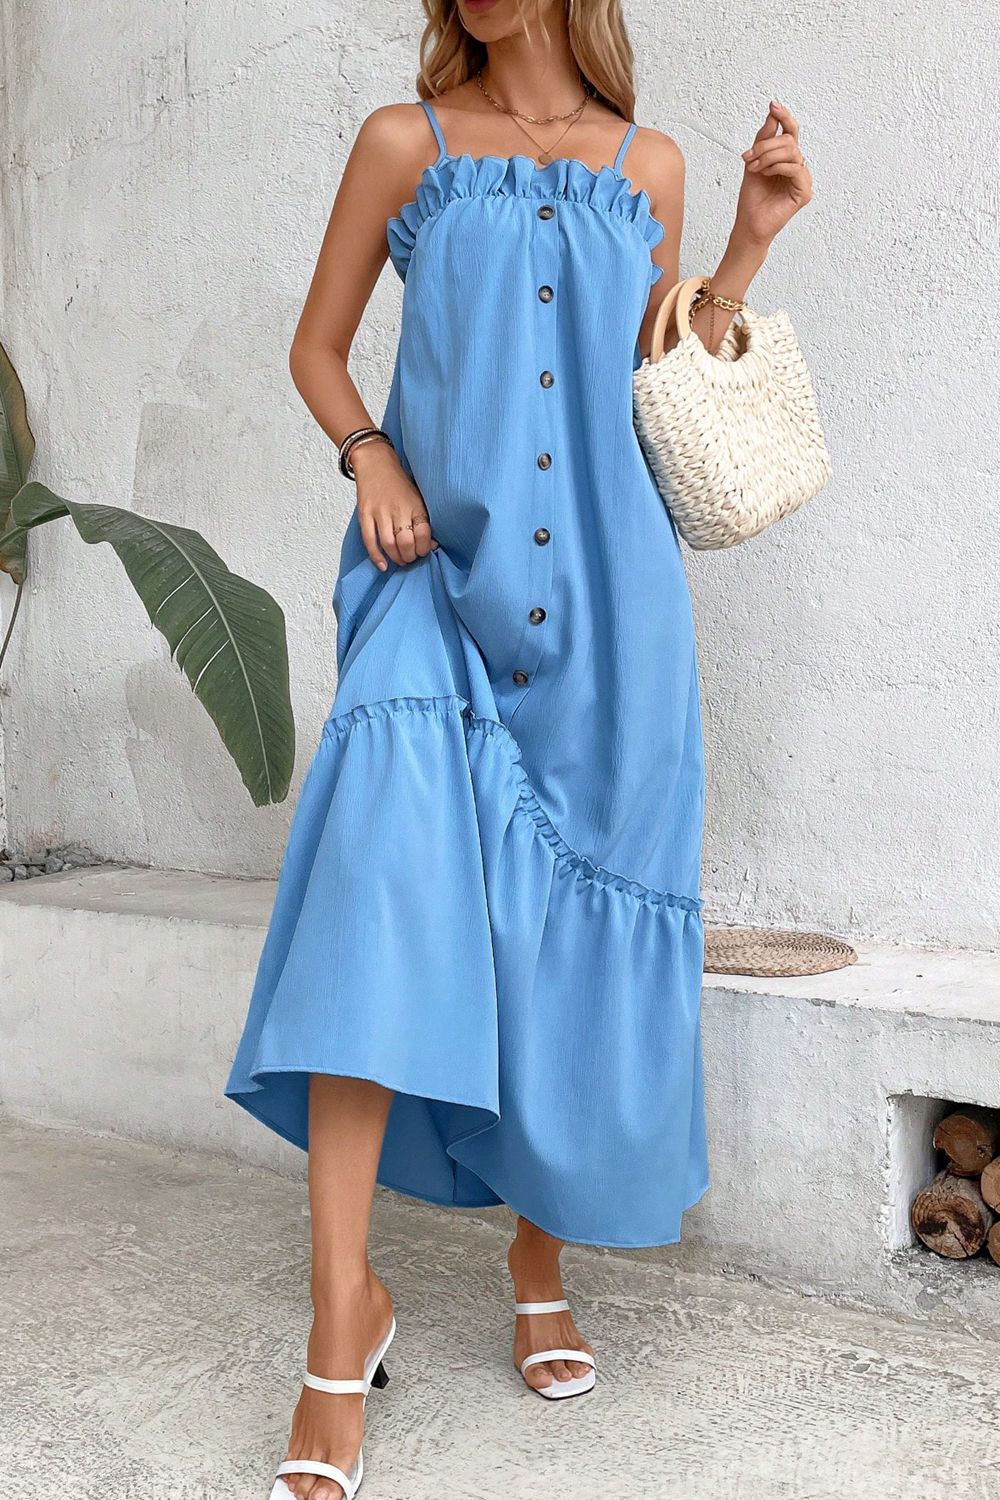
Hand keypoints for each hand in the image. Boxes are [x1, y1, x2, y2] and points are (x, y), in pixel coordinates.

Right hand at [352, 440, 437, 569]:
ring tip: (399, 560)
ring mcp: (380, 512)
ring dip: (395, 558)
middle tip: (410, 558)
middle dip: (409, 556)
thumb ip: (424, 520)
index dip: (424, 548)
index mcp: (415, 506)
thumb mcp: (418, 498)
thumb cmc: (399, 483)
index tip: (423, 551)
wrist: (375, 462)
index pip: (423, 535)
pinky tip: (382, 565)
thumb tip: (431, 545)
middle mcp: (398, 509)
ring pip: (388, 544)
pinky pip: (369, 540)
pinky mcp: (365, 514)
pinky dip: (376, 556)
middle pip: (406, 542)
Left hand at [734, 100, 811, 249]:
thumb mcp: (754, 161)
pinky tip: (766, 174)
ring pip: (791, 152)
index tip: (773, 104)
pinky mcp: (804, 191)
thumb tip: (772, 114)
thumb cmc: (752, 197)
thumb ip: (764, 139)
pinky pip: (795, 168)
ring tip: (754, 168)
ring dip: (768, 156)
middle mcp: (797, 167)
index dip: (784, 117)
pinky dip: (777, 167)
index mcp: (786, 159)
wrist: (748, 223)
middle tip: (749, 157)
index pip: (790, 132)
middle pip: (789, 140)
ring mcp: (802, 179)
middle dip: (766, 145)